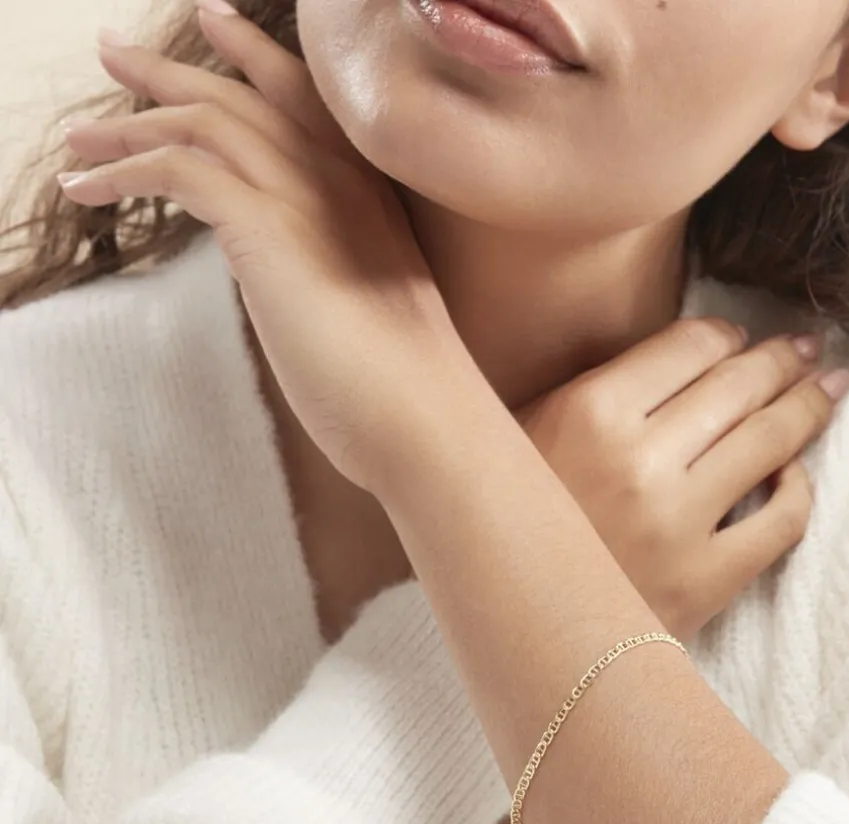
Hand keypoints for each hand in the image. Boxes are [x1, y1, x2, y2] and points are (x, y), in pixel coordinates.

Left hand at [58, 4, 475, 490]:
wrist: (424, 416)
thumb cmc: (404, 383)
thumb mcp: (370, 303)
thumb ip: (331, 263)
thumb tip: (284, 269)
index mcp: (371, 189)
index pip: (303, 97)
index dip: (252, 56)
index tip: (212, 25)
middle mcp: (341, 175)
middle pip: (241, 94)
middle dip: (170, 71)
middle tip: (113, 53)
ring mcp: (308, 196)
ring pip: (203, 122)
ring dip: (129, 124)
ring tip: (80, 138)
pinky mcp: (269, 229)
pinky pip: (179, 169)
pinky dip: (124, 171)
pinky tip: (89, 189)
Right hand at [520, 319, 848, 639]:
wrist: (511, 618)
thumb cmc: (515, 518)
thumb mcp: (529, 433)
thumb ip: (596, 388)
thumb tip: (686, 354)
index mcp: (588, 411)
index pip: (690, 345)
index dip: (727, 334)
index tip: (739, 339)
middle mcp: (637, 460)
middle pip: (739, 386)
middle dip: (782, 360)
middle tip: (806, 349)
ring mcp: (674, 525)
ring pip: (770, 442)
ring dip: (810, 406)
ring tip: (828, 389)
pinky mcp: (701, 583)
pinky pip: (781, 522)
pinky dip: (798, 490)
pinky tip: (792, 474)